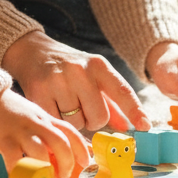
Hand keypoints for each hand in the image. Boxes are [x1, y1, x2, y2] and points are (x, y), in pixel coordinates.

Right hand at [0, 88, 91, 177]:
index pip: (71, 131)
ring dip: (45, 168)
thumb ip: (49, 132)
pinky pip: (14, 159)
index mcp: (47, 119)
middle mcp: (38, 124)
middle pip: (60, 142)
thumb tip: (64, 152)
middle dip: (67, 162)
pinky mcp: (4, 140)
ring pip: (40, 151)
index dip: (82, 148)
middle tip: (65, 174)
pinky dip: (19, 171)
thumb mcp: (37, 118)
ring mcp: (21, 132)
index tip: (86, 163)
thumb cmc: (14, 113)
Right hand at [2, 31, 149, 131]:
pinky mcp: (39, 91)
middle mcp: (80, 71)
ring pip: (77, 123)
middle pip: (99, 117)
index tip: (145, 126)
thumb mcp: (93, 75)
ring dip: (74, 120)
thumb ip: (111, 101)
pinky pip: (58, 122)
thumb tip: (128, 126)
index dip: (135, 111)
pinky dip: (57, 120)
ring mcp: (59, 80)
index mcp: (99, 65)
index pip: (122, 91)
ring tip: (65, 102)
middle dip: (93, 120)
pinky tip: (53, 105)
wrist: (32, 51)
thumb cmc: (69, 67)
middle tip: (82, 107)